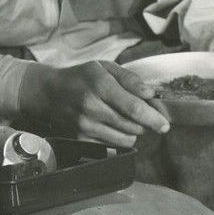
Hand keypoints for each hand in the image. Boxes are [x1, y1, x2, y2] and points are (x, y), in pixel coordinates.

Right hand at [18, 61, 169, 147]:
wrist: (48, 93)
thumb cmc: (81, 77)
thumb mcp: (104, 67)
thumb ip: (130, 79)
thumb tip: (151, 95)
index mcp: (100, 85)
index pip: (134, 108)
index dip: (153, 118)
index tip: (165, 124)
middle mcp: (91, 107)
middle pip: (132, 125)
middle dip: (144, 123)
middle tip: (142, 115)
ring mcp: (85, 126)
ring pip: (125, 138)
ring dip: (132, 132)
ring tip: (124, 119)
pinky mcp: (80, 139)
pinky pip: (111, 146)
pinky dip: (118, 139)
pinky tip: (111, 127)